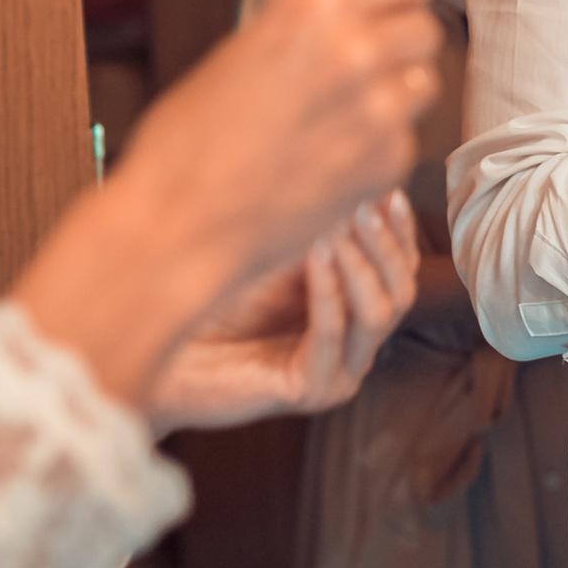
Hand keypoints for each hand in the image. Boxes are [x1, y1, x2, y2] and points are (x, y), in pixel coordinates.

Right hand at [8, 0, 440, 410]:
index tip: (391, 6)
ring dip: (396, 93)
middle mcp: (355, 47)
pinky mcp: (387, 162)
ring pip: (425, 81)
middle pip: (426, 27)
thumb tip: (353, 17)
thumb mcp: (243, 50)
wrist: (176, 224)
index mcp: (314, 4)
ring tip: (343, 114)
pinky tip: (331, 158)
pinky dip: (379, 146)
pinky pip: (407, 137)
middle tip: (361, 68)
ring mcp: (379, 108)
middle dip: (399, 44)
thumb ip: (308, 27)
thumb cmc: (189, 140)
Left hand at [147, 190, 422, 433]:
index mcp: (354, 319)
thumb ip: (320, 228)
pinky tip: (315, 253)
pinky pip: (331, 334)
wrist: (165, 357)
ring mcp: (338, 374)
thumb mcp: (279, 254)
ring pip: (378, 314)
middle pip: (401, 292)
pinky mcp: (311, 391)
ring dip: (360, 262)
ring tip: (337, 222)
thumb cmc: (213, 302)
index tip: (388, 190)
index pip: (400, 272)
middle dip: (384, 243)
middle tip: (362, 204)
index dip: (400, 230)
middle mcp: (356, 349)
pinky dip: (327, 289)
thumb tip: (356, 176)